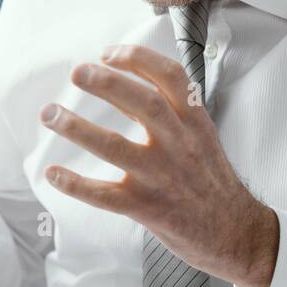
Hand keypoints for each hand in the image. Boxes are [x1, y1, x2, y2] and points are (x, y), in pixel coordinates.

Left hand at [39, 44, 278, 286]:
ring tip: (50, 113)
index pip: (171, 76)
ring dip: (78, 128)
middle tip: (77, 72)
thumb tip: (126, 80)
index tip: (107, 53)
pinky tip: (53, 173)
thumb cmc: (211, 180)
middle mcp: (180, 144)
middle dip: (107, 83)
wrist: (236, 233)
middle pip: (143, 103)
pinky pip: (105, 196)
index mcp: (194, 122)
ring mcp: (162, 177)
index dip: (138, 58)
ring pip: (115, 147)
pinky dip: (76, 184)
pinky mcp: (147, 208)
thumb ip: (171, 110)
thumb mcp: (202, 135)